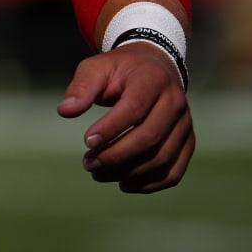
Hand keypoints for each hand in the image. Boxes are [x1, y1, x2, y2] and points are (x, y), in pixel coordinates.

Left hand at [57, 42, 194, 192]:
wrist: (153, 68)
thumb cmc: (120, 70)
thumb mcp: (97, 68)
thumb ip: (81, 88)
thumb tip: (65, 111)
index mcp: (153, 79)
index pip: (134, 108)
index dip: (110, 128)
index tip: (87, 142)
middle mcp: (175, 102)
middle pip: (149, 137)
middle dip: (116, 156)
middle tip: (88, 164)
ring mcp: (185, 124)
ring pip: (161, 159)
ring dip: (128, 173)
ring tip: (98, 174)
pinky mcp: (187, 142)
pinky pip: (173, 172)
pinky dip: (149, 184)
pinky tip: (123, 184)